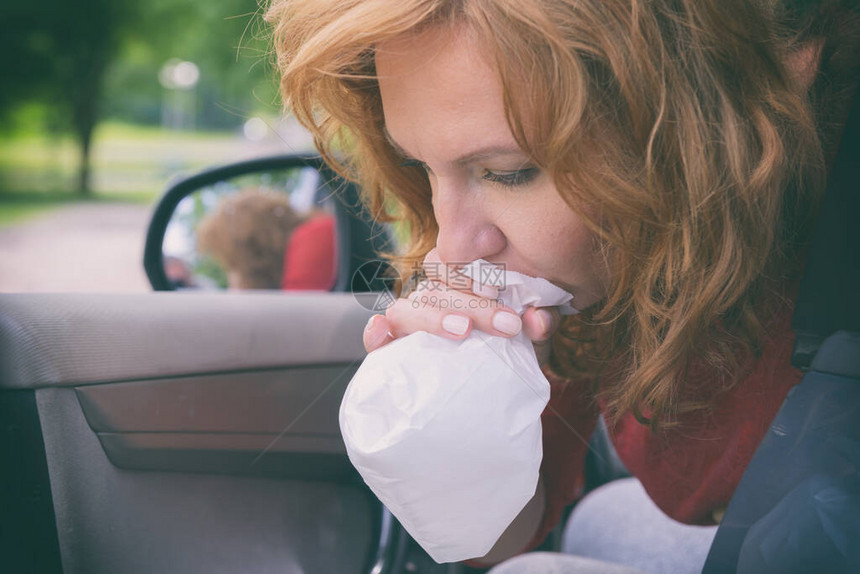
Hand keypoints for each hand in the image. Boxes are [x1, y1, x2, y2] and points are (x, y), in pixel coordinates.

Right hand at [363, 249, 561, 364]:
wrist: (496, 397)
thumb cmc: (511, 351)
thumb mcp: (532, 337)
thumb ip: (539, 322)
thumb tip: (536, 319)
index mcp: (460, 285)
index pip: (454, 262)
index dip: (473, 274)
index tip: (498, 294)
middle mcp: (432, 298)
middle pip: (436, 287)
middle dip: (472, 305)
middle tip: (507, 326)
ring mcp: (410, 323)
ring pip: (406, 307)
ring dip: (433, 316)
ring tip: (462, 331)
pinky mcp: (393, 351)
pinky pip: (377, 339)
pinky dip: (375, 334)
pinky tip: (382, 332)